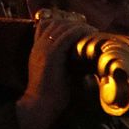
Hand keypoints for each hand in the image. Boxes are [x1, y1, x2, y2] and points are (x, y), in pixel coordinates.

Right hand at [17, 12, 91, 128]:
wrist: (39, 106)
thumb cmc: (50, 95)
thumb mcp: (56, 73)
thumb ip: (64, 62)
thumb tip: (83, 59)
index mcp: (36, 50)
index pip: (45, 25)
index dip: (63, 24)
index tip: (79, 28)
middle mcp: (38, 46)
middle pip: (54, 23)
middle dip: (72, 22)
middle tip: (88, 28)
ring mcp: (43, 49)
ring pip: (61, 27)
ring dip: (78, 26)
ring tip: (91, 30)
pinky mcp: (51, 55)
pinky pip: (67, 36)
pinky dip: (79, 32)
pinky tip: (89, 33)